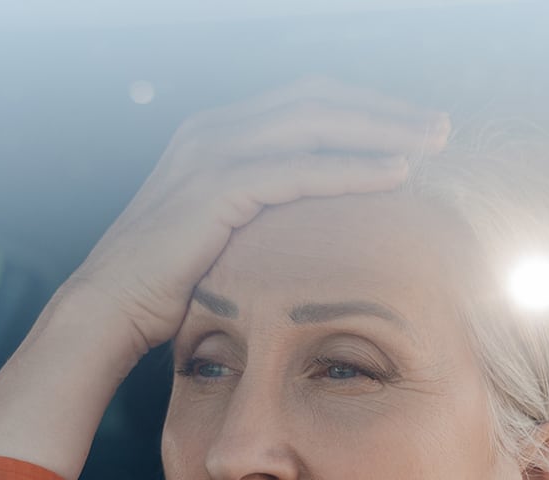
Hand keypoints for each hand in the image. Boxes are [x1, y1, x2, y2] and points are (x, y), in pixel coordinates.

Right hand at [63, 76, 450, 360]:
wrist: (108, 311)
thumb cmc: (165, 287)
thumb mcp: (220, 235)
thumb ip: (259, 212)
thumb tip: (311, 228)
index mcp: (214, 133)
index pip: (305, 102)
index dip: (363, 108)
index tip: (413, 128)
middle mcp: (212, 130)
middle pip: (318, 99)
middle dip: (384, 109)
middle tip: (440, 127)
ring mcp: (211, 154)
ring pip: (316, 123)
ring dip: (381, 129)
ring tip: (432, 144)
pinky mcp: (215, 190)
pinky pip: (300, 170)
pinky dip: (353, 170)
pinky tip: (397, 175)